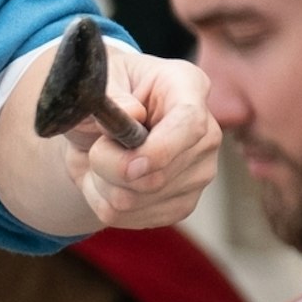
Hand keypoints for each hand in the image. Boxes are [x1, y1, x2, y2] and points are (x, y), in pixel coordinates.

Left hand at [1, 37, 216, 235]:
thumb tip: (132, 113)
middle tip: (96, 146)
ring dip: (101, 184)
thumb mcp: (97, 83)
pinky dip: (102, 202)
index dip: (159, 150)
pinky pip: (129, 217)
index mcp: (187, 87)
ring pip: (136, 200)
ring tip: (102, 160)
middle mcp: (205, 134)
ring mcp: (198, 172)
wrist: (95, 131)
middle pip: (158, 174)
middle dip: (108, 166)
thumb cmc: (101, 97)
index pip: (190, 125)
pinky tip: (107, 180)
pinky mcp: (181, 203)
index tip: (129, 164)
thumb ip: (110, 94)